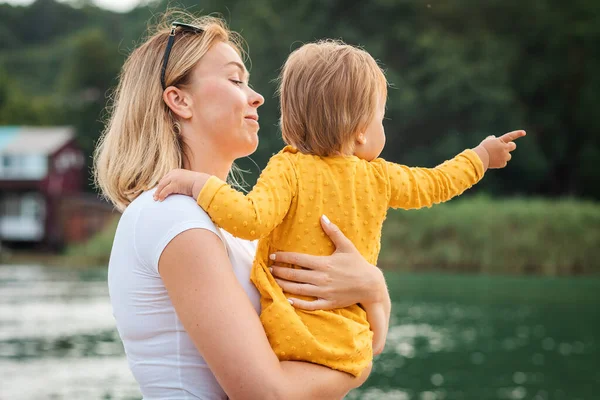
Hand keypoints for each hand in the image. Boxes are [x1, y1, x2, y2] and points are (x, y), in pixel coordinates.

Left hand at [153, 169, 208, 200]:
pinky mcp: (174, 184)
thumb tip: (181, 188)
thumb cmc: (197, 183)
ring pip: (162, 186)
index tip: (159, 190)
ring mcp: (173, 178)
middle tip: (155, 196)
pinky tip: (160, 199)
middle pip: (162, 182)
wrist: (202, 183)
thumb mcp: (187, 181)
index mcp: (176, 172)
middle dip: (158, 189)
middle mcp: (173, 173)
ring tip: (156, 199)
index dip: (161, 185)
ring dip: (158, 193)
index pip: (165, 178)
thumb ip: (182, 183)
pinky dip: (162, 195)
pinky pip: (165, 190)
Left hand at [269, 215, 386, 310]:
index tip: (273, 255)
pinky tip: (288, 300)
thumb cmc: (358, 264)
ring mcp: (324, 291)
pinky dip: (298, 303)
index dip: (283, 257)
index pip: (297, 259)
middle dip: (279, 271)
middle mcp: (321, 277)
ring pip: (298, 289)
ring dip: (283, 285)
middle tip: (270, 269)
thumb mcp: (346, 246)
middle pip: (294, 274)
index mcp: (323, 263)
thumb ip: (333, 232)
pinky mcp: (328, 303)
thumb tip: (322, 217)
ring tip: (273, 281)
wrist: (371, 285)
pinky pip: (310, 305)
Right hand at [475, 130, 525, 168]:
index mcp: (501, 141)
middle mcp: (504, 148)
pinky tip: (493, 162)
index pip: (511, 136)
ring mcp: (504, 156)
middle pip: (513, 146)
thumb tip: (494, 138)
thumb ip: (492, 139)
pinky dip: (499, 162)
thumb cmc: (482, 149)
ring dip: (504, 155)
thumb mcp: (487, 141)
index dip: (518, 134)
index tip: (524, 132)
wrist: (480, 158)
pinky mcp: (502, 163)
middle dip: (510, 146)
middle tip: (505, 148)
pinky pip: (503, 162)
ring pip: (508, 156)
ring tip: (495, 156)